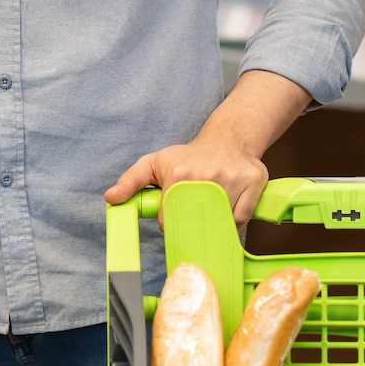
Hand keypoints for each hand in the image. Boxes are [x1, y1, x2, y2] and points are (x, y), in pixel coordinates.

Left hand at [104, 135, 270, 226]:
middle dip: (190, 226)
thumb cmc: (188, 156)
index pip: (168, 218)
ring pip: (220, 222)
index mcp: (178, 173)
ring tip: (210, 208)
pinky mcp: (254, 182)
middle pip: (194, 223)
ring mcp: (232, 179)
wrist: (228, 139)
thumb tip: (110, 198)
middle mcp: (206, 176)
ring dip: (213, 223)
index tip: (172, 214)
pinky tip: (227, 207)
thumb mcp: (155, 162)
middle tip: (191, 217)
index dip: (168, 221)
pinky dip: (234, 220)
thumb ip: (130, 181)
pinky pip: (241, 218)